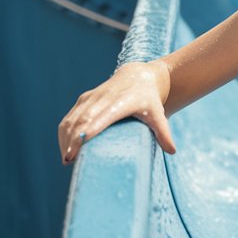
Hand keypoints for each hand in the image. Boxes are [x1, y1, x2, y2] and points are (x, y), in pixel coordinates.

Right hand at [57, 61, 176, 163]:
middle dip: (72, 140)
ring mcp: (91, 98)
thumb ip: (164, 132)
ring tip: (66, 160)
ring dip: (66, 138)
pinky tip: (66, 149)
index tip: (77, 148)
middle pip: (82, 120)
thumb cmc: (149, 99)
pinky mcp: (84, 99)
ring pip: (73, 119)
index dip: (87, 132)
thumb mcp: (158, 114)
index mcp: (120, 102)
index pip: (100, 117)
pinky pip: (70, 117)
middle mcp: (103, 98)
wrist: (137, 76)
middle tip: (68, 161)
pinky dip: (65, 133)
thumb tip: (172, 151)